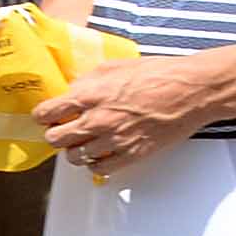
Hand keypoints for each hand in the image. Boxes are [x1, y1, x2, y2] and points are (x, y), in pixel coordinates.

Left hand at [35, 51, 233, 174]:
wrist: (191, 90)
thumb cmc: (159, 74)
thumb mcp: (113, 67)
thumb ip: (86, 81)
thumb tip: (71, 90)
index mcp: (89, 96)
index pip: (46, 113)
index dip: (43, 116)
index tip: (47, 116)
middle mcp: (97, 120)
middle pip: (55, 139)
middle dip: (57, 133)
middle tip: (64, 129)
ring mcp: (114, 140)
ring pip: (75, 157)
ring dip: (75, 150)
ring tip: (83, 142)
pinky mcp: (133, 155)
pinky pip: (101, 169)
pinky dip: (96, 164)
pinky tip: (100, 154)